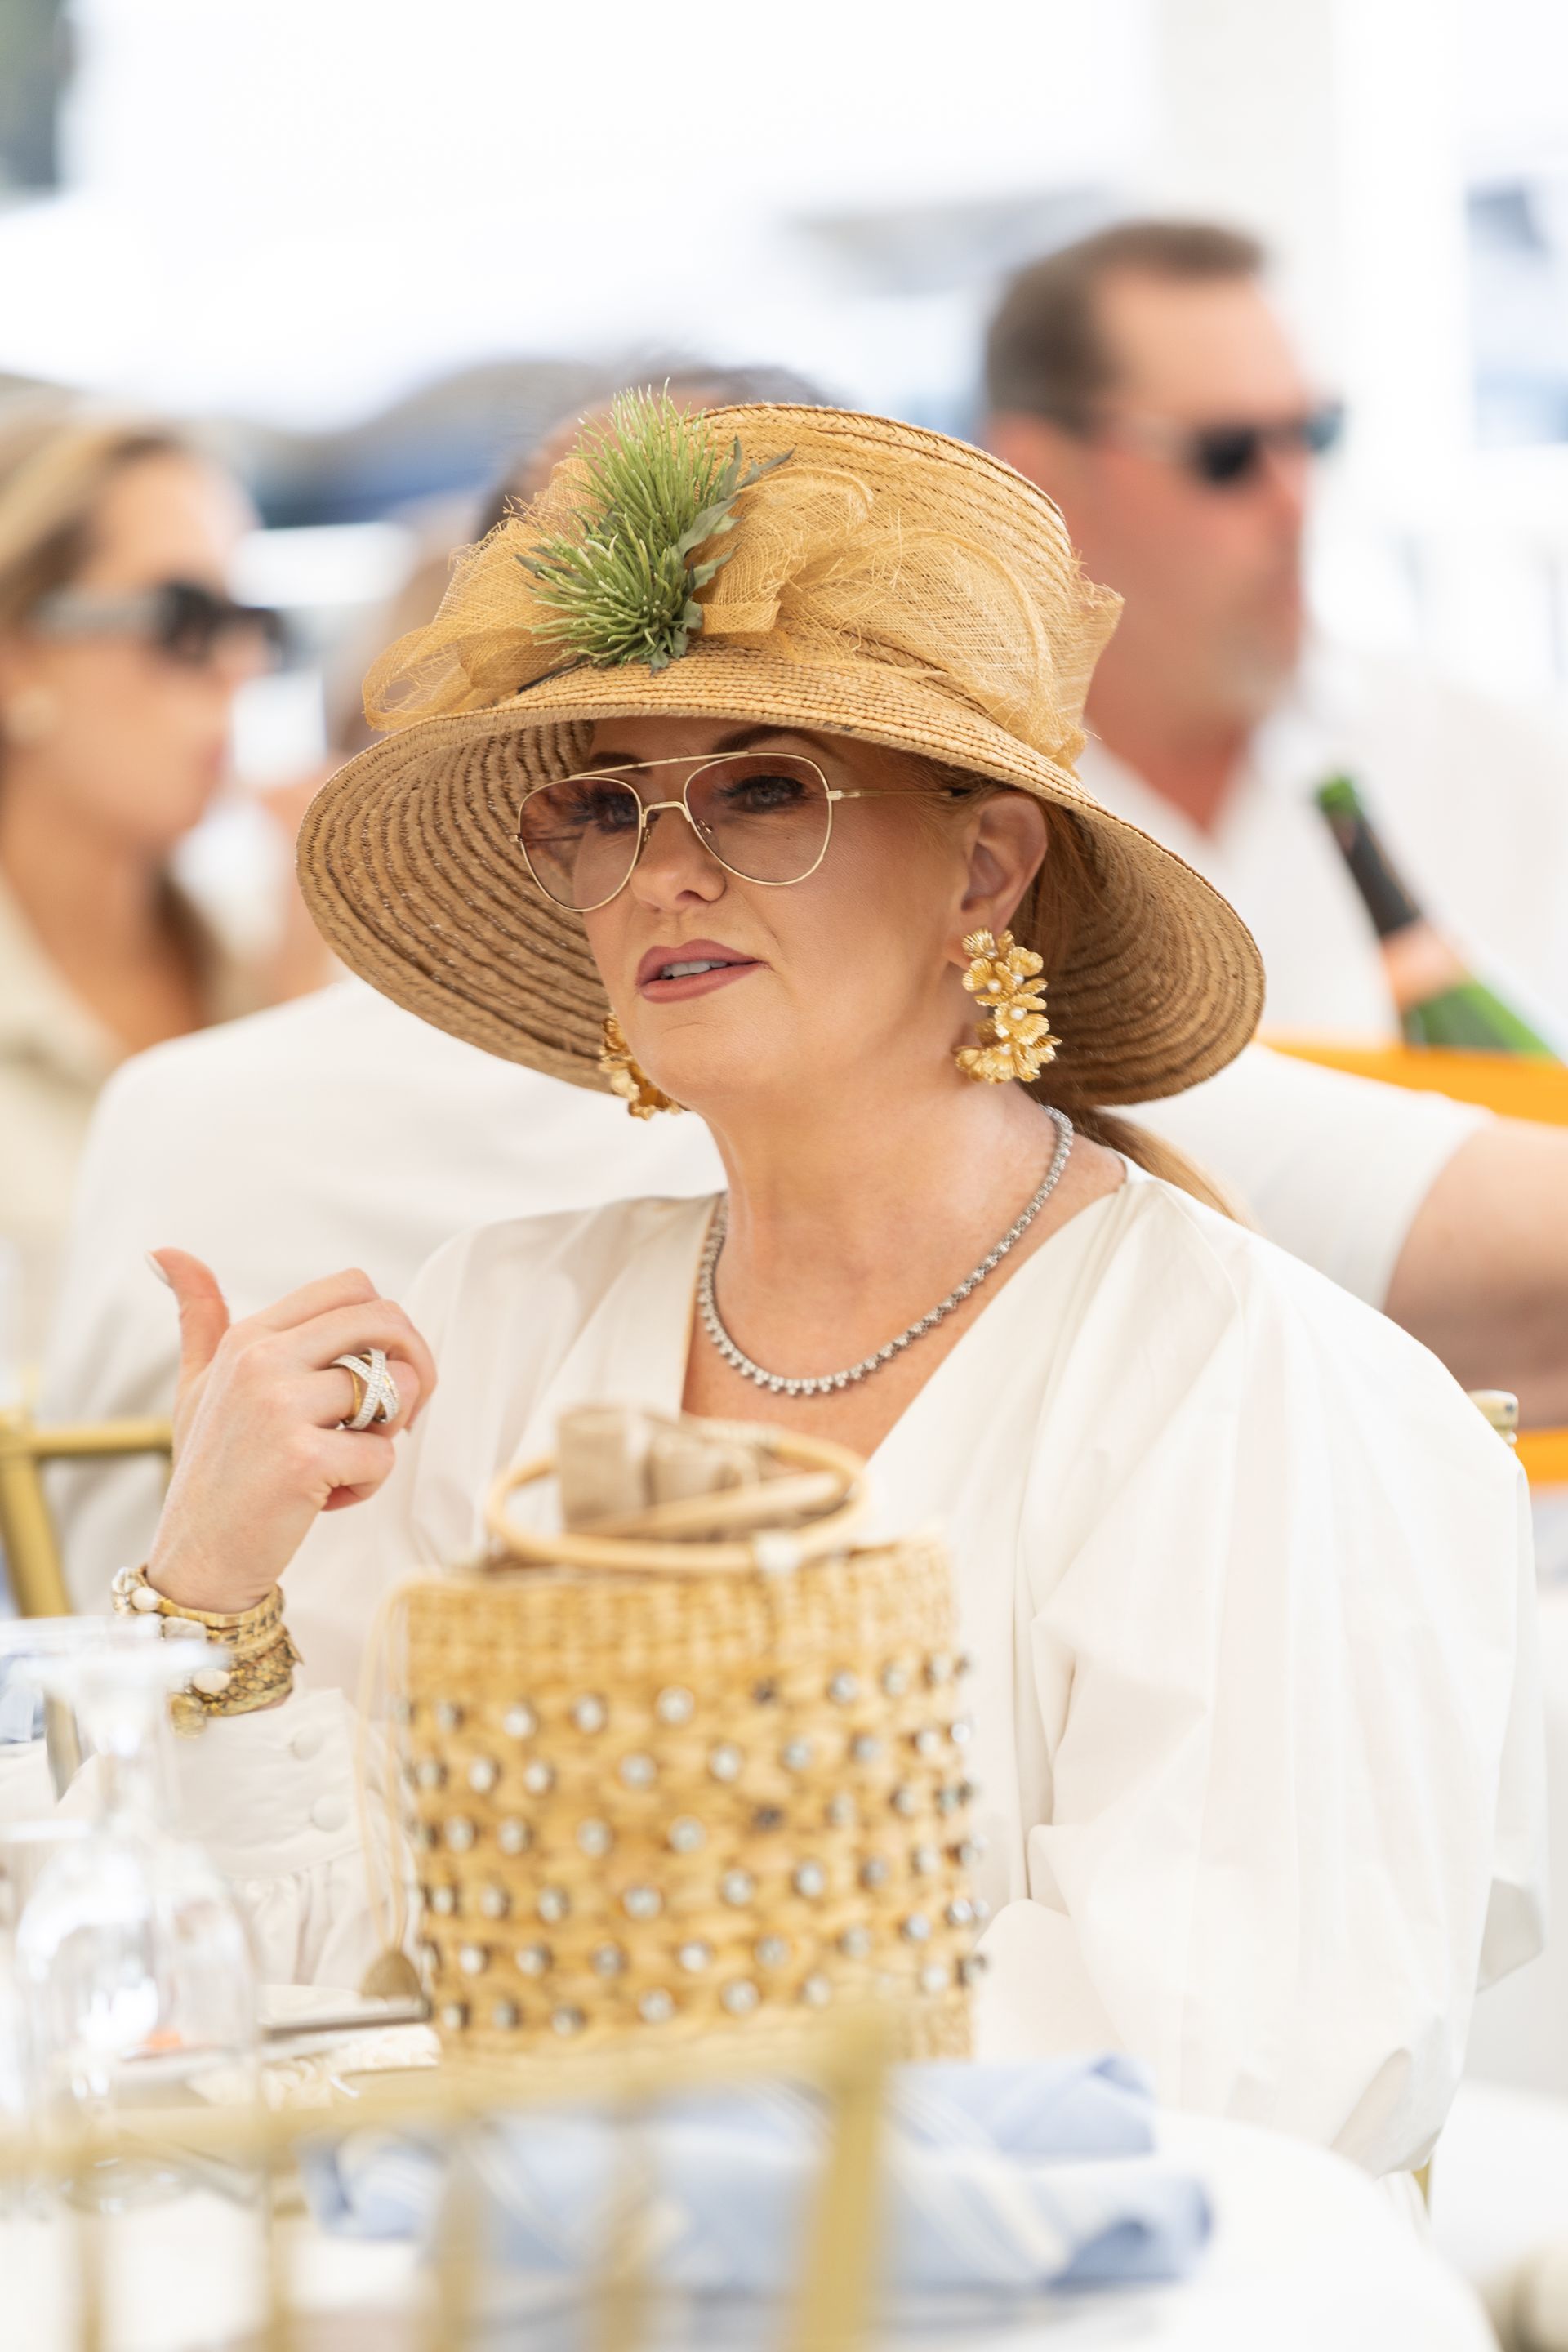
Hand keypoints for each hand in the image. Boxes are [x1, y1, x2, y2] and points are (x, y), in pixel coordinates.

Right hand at [145, 1251, 436, 1614]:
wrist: (198, 1559)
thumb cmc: (212, 1472)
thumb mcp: (198, 1385)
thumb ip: (200, 1317)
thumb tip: (166, 1251)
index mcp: (249, 1337)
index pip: (353, 1287)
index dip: (388, 1328)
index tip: (382, 1372)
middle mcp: (261, 1360)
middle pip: (385, 1320)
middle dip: (416, 1366)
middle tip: (400, 1415)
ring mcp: (279, 1407)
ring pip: (393, 1388)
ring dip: (387, 1435)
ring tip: (343, 1463)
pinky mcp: (302, 1458)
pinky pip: (383, 1453)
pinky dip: (368, 1484)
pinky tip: (324, 1499)